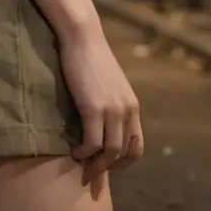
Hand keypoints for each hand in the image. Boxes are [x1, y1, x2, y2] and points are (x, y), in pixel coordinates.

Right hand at [59, 22, 143, 183]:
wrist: (82, 36)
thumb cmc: (90, 57)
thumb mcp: (108, 85)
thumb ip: (111, 104)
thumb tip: (102, 125)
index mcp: (132, 107)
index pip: (136, 147)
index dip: (123, 163)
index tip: (106, 166)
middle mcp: (127, 111)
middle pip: (123, 154)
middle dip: (106, 168)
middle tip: (89, 174)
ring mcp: (112, 110)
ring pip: (109, 152)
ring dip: (95, 164)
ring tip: (80, 164)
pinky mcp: (94, 107)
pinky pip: (92, 142)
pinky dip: (84, 152)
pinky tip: (74, 151)